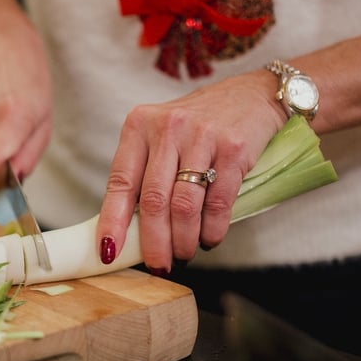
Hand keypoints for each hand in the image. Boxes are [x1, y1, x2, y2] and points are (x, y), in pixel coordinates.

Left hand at [96, 71, 285, 272]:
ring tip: (184, 254)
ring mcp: (202, 136)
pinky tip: (209, 238)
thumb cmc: (198, 125)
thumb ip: (145, 173)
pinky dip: (212, 230)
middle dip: (154, 242)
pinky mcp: (234, 149)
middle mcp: (168, 128)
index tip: (108, 250)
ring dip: (183, 240)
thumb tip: (128, 229)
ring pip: (185, 206)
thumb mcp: (162, 136)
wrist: (252, 95)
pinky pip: (218, 203)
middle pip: (153, 200)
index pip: (120, 181)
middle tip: (158, 264)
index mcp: (140, 125)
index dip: (113, 221)